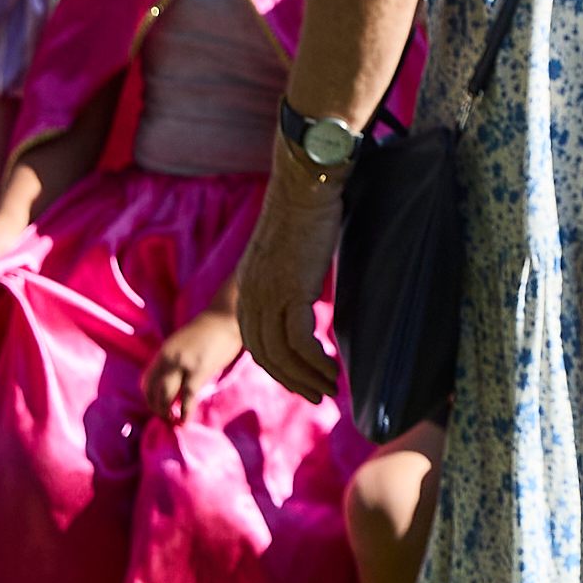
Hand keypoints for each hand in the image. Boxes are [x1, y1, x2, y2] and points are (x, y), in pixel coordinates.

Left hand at [146, 304, 248, 424]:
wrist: (226, 318)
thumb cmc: (211, 331)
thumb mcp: (184, 343)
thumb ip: (176, 360)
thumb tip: (175, 381)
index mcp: (164, 352)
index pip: (147, 380)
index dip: (150, 397)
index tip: (158, 405)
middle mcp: (169, 358)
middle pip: (153, 390)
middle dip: (157, 407)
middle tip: (165, 417)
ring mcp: (183, 364)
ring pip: (165, 395)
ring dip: (166, 412)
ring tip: (173, 421)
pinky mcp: (198, 370)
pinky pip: (187, 396)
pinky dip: (184, 412)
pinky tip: (185, 421)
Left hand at [227, 173, 347, 404]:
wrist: (305, 187)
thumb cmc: (305, 211)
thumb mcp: (288, 252)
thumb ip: (290, 276)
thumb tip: (307, 292)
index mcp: (249, 288)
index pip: (256, 341)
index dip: (278, 367)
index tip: (301, 379)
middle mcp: (252, 296)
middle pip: (265, 355)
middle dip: (292, 381)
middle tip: (318, 395)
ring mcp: (269, 295)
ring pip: (282, 354)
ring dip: (307, 377)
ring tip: (330, 388)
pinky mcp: (291, 291)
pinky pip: (300, 341)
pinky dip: (315, 361)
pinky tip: (333, 367)